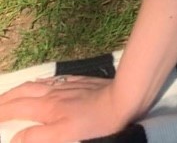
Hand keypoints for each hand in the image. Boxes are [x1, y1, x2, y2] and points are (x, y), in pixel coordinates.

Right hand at [0, 74, 135, 142]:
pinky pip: (51, 80)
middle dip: (6, 99)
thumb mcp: (62, 136)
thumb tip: (14, 139)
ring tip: (12, 95)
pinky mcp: (79, 82)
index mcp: (46, 106)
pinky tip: (42, 86)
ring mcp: (67, 85)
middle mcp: (53, 92)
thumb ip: (35, 137)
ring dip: (20, 89)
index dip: (1, 112)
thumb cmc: (94, 122)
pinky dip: (38, 84)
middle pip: (23, 92)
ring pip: (36, 84)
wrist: (122, 99)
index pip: (17, 108)